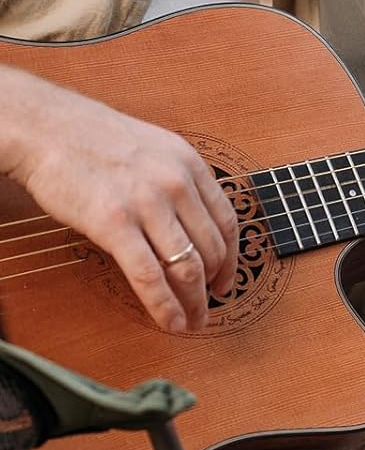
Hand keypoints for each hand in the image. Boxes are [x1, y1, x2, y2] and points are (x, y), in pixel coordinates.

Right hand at [0, 68, 239, 332]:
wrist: (47, 128)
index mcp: (190, 165)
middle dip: (214, 286)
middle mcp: (176, 184)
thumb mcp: (155, 150)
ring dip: (194, 302)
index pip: (227, 222)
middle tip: (210, 306)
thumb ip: (178, 183)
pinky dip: (165, 305)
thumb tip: (192, 224)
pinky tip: (171, 321)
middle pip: (211, 248)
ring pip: (187, 267)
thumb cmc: (93, 139)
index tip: (228, 279)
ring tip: (193, 321)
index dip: (232, 258)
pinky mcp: (114, 224)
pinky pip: (150, 276)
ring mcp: (147, 204)